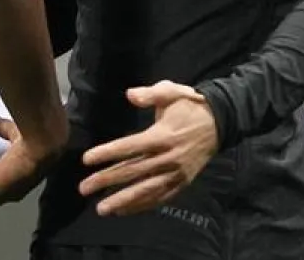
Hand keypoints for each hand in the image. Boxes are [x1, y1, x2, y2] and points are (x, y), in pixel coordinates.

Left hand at [78, 81, 218, 216]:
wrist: (220, 123)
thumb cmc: (190, 106)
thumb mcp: (172, 92)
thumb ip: (150, 93)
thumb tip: (129, 95)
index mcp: (162, 136)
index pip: (129, 147)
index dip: (106, 153)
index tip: (86, 159)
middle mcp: (168, 158)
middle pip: (132, 171)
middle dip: (106, 180)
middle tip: (83, 188)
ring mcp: (176, 173)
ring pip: (146, 190)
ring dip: (122, 201)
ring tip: (101, 209)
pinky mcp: (182, 182)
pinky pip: (160, 197)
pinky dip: (142, 205)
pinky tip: (125, 210)